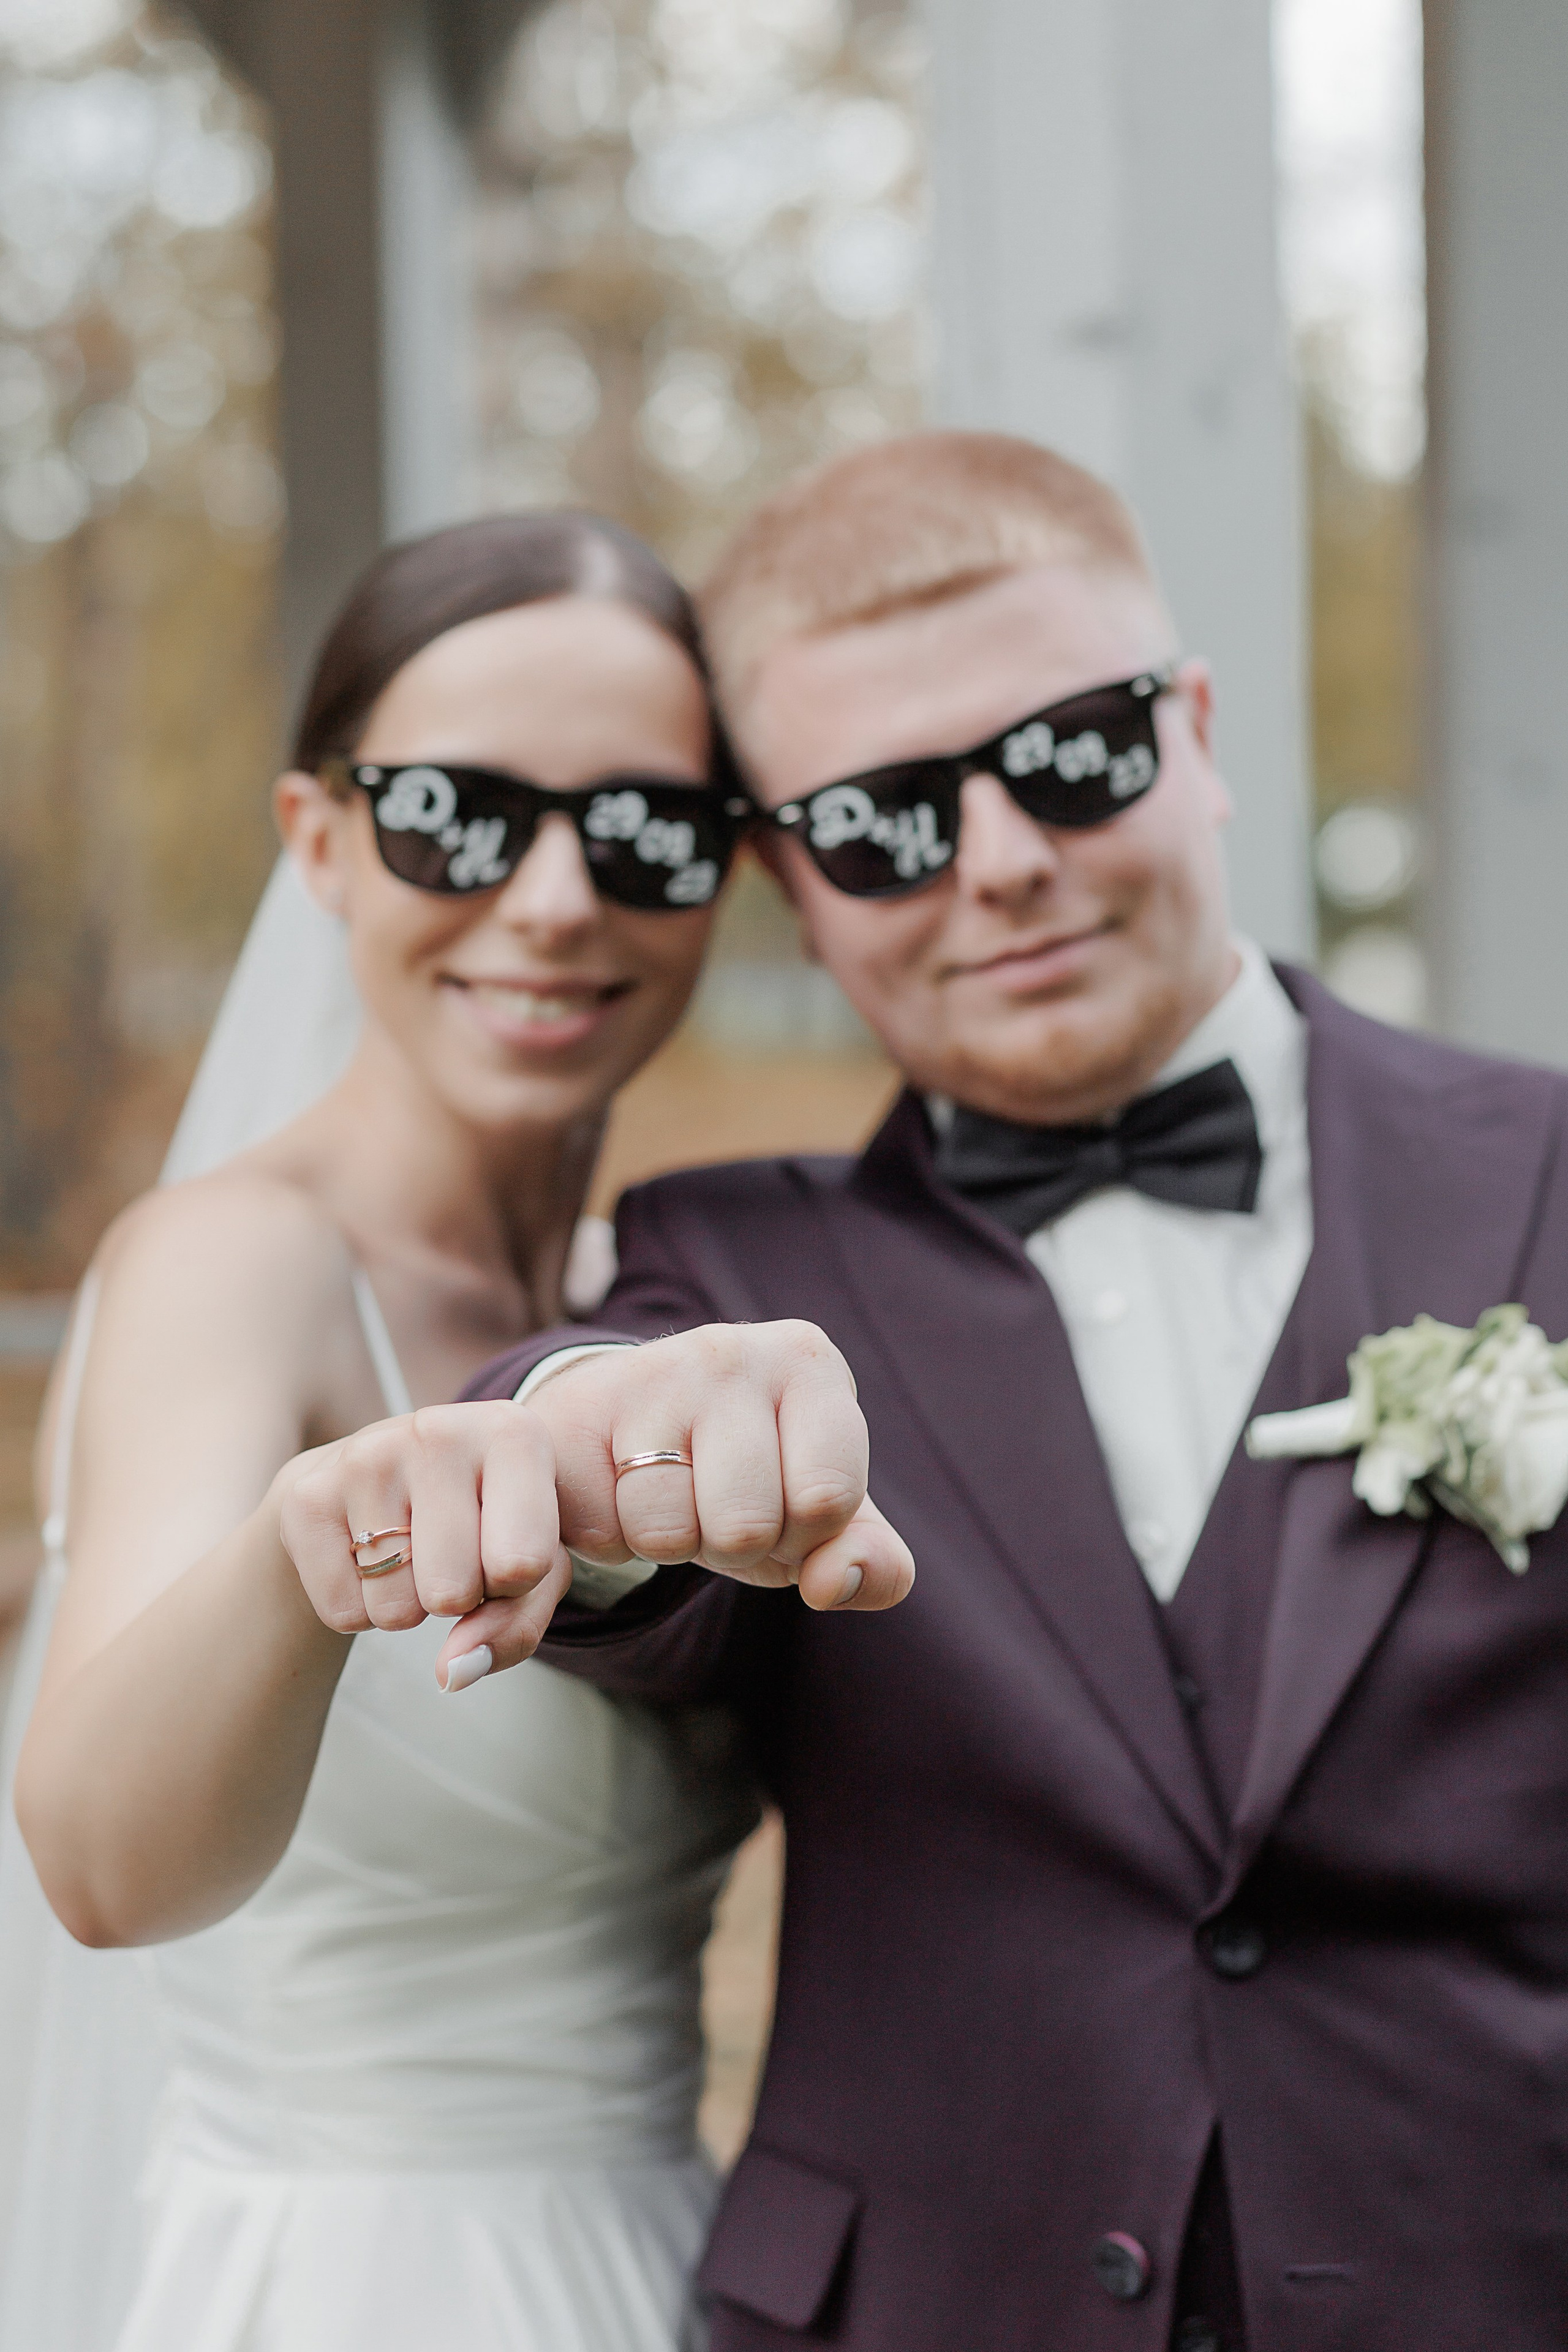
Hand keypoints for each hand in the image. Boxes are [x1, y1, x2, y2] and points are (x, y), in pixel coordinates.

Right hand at [274, 1401, 571, 1689]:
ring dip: (408, 1608)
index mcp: (513, 1434)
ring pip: (396, 1611)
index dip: (515, 1587)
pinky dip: (361, 1609)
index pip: (522, 1566)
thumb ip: (517, 1626)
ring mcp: (367, 1456)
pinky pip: (344, 1612)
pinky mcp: (308, 1495)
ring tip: (412, 1553)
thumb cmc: (481, 1525)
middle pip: (454, 1594)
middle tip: (453, 1554)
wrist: (383, 1477)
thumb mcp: (534, 1569)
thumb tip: (451, 1672)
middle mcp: (439, 1430)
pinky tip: (368, 1556)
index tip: (507, 1551)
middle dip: (459, 1599)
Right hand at [526, 1321, 914, 1610]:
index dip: (803, 1531)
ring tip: (667, 1496)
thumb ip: (872, 1562)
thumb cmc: (750, 1473)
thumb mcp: (823, 1516)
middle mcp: (730, 1351)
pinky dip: (609, 1540)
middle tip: (715, 1502)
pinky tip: (615, 1494)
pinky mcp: (573, 1413)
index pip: (828, 1498)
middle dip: (734, 1543)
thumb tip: (832, 1586)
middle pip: (746, 1524)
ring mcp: (647, 1375)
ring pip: (666, 1532)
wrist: (625, 1427)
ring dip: (669, 1544)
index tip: (785, 1500)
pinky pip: (599, 1532)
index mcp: (809, 1364)